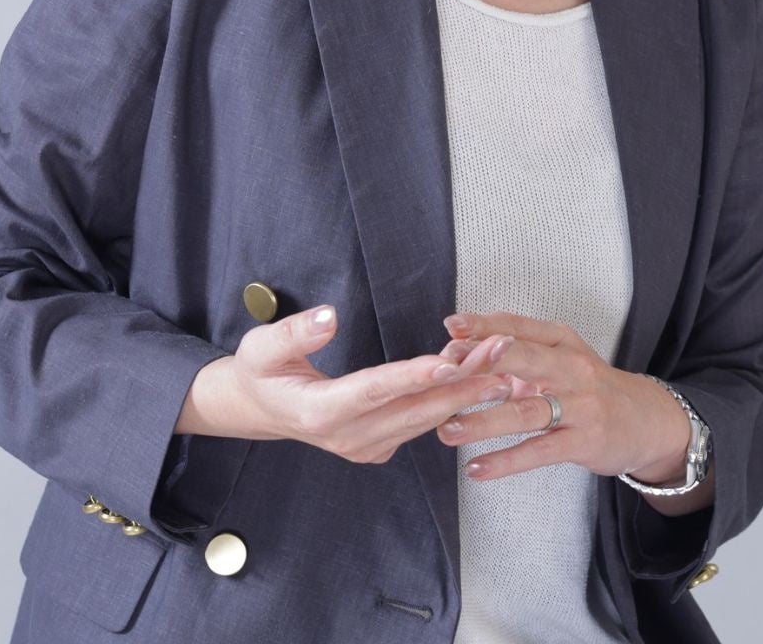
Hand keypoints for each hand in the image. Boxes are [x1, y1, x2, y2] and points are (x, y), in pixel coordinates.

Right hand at [177, 304, 518, 464]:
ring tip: (501, 359)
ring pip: (425, 418)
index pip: (376, 391)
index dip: (414, 376)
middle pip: (414, 409)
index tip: (449, 360)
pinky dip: (450, 399)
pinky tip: (477, 374)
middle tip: (500, 352)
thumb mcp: (261, 346)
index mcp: (320, 413)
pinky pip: (421, 423)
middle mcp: (349, 438)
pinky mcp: (378, 447)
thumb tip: (329, 315)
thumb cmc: (260, 371)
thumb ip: (295, 333)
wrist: (260, 409)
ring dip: (464, 389)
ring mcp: (366, 447)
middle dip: (461, 380)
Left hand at [435, 311, 690, 484]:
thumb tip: (458, 349)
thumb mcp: (560, 358)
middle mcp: (571, 367)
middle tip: (444, 372)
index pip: (518, 326)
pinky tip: (477, 469)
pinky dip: (506, 461)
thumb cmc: (588, 386)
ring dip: (483, 421)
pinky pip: (538, 451)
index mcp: (561, 340)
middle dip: (482, 364)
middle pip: (524, 359)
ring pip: (525, 410)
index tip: (450, 327)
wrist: (646, 420)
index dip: (484, 326)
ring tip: (448, 430)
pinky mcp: (583, 441)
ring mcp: (579, 405)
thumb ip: (516, 353)